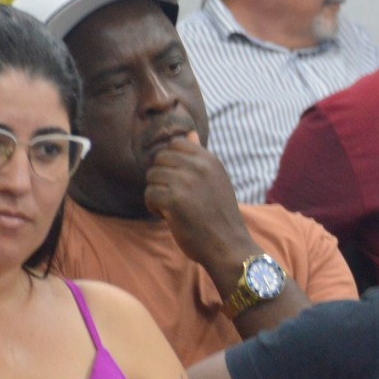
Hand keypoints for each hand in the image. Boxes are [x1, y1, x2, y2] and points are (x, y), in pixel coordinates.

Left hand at [143, 131, 254, 276]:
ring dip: (157, 194)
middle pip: (160, 159)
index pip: (176, 144)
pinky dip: (154, 207)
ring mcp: (186, 182)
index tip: (179, 181)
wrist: (228, 245)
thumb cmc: (219, 214)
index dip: (170, 162)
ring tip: (172, 208)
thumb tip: (189, 133)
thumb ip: (200, 156)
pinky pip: (149, 194)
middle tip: (174, 197)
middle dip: (161, 178)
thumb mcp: (215, 179)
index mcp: (209, 159)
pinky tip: (168, 217)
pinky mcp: (174, 200)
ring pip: (152, 177)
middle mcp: (199, 166)